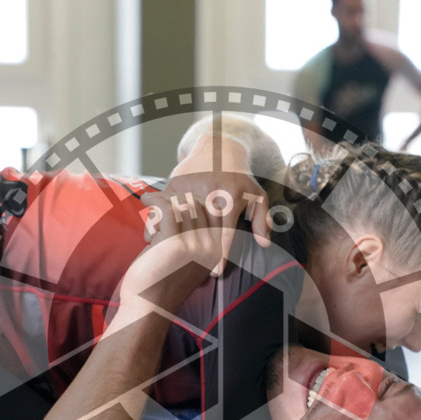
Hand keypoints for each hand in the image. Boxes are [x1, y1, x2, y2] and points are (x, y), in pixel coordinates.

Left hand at [122, 193, 228, 315]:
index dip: (194, 200)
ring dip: (165, 199)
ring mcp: (194, 246)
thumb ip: (192, 239)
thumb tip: (184, 209)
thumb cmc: (162, 281)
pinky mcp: (174, 244)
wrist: (148, 307)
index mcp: (216, 252)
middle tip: (160, 197)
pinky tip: (147, 199)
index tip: (176, 197)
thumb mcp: (185, 259)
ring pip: (183, 205)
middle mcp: (210, 248)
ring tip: (151, 200)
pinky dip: (156, 201)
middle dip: (178, 198)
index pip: (214, 213)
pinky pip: (168, 209)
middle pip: (199, 206)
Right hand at [144, 134, 270, 276]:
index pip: (224, 232)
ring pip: (178, 219)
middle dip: (193, 251)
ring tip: (166, 255)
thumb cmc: (240, 177)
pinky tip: (156, 237)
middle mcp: (208, 192)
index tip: (215, 272)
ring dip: (172, 238)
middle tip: (190, 268)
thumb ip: (263, 220)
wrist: (219, 146)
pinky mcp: (173, 184)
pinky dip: (160, 222)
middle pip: (199, 230)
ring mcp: (189, 187)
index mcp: (229, 197)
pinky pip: (165, 207)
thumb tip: (264, 244)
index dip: (220, 254)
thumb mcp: (256, 195)